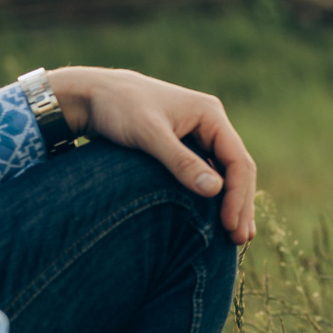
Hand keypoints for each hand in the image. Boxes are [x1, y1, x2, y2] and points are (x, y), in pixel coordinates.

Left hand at [47, 67, 258, 244]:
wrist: (92, 94)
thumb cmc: (119, 109)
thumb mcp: (148, 134)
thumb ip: (181, 161)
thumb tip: (215, 190)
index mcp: (210, 114)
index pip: (237, 160)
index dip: (237, 195)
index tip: (229, 226)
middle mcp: (210, 124)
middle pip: (237, 168)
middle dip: (241, 203)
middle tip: (241, 239)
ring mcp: (199, 135)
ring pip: (225, 172)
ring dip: (232, 202)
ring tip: (237, 236)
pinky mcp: (185, 145)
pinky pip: (208, 173)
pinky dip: (215, 196)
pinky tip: (216, 217)